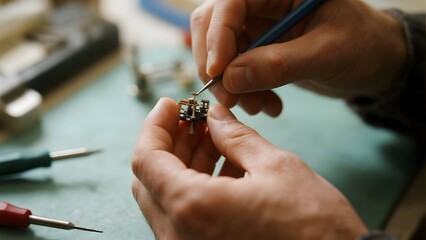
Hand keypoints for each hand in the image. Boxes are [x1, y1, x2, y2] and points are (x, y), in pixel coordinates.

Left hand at [132, 98, 366, 239]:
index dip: (154, 126)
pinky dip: (195, 185)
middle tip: (194, 119)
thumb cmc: (313, 225)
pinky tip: (223, 164)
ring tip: (212, 136)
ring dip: (183, 162)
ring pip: (167, 196)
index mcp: (192, 208)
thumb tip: (214, 116)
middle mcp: (179, 235)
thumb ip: (235, 137)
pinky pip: (185, 215)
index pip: (146, 158)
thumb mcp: (275, 167)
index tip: (170, 105)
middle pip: (151, 178)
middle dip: (171, 142)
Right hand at [191, 0, 406, 115]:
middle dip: (215, 63)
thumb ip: (279, 64)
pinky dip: (246, 93)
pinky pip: (237, 72)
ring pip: (222, 53)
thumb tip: (230, 79)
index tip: (218, 73)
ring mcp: (260, 29)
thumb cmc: (363, 45)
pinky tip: (269, 105)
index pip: (231, 3)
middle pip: (213, 24)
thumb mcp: (326, 53)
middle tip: (228, 97)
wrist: (376, 63)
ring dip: (232, 85)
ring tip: (258, 107)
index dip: (217, 35)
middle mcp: (263, 5)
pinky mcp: (261, 52)